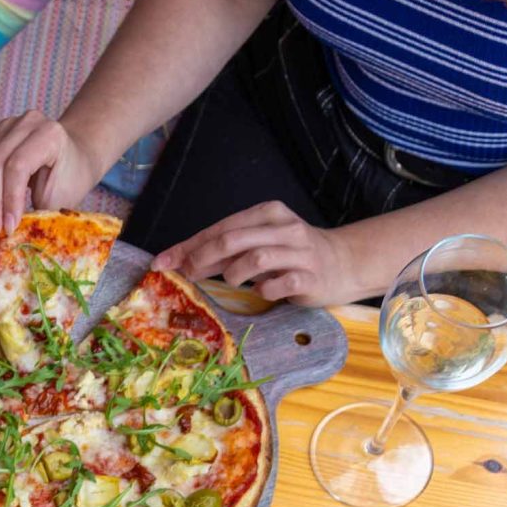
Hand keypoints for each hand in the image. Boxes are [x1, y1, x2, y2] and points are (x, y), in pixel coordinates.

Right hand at [0, 109, 103, 235]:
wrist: (76, 155)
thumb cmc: (71, 179)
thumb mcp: (61, 198)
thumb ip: (36, 212)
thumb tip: (8, 234)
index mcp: (49, 134)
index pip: (18, 166)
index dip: (9, 199)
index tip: (8, 229)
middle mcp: (27, 123)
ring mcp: (7, 125)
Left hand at [151, 201, 369, 305]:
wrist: (343, 263)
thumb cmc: (291, 254)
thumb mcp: (257, 244)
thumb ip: (223, 250)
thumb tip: (179, 260)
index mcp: (267, 214)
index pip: (220, 228)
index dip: (188, 246)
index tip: (162, 262)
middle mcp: (284, 229)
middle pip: (233, 240)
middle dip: (203, 257)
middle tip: (190, 274)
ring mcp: (299, 252)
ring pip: (255, 258)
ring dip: (233, 273)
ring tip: (232, 280)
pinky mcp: (310, 277)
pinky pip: (278, 284)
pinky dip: (263, 291)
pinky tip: (262, 292)